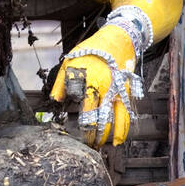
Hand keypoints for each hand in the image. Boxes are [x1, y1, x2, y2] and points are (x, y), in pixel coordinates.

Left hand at [49, 25, 136, 146]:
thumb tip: (56, 101)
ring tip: (104, 146)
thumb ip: (62, 82)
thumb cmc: (91, 49)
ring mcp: (119, 90)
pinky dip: (124, 128)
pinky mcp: (128, 91)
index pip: (86, 111)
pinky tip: (120, 139)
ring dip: (110, 135)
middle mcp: (106, 88)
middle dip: (94, 135)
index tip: (77, 137)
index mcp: (90, 82)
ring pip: (116, 119)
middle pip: (100, 118)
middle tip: (89, 146)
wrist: (119, 39)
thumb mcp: (70, 61)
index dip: (83, 127)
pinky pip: (127, 113)